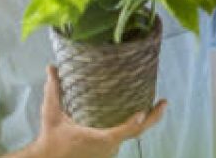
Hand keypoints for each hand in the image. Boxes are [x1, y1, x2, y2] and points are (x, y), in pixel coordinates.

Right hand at [30, 66, 166, 157]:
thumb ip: (53, 90)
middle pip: (136, 133)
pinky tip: (138, 115)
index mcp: (99, 138)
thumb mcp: (51, 113)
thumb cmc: (51, 138)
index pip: (124, 132)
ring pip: (130, 136)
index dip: (136, 122)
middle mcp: (108, 149)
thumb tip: (51, 67)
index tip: (146, 111)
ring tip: (155, 104)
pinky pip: (123, 139)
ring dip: (143, 122)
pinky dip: (132, 127)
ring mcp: (109, 153)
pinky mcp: (107, 154)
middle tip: (164, 102)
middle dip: (152, 118)